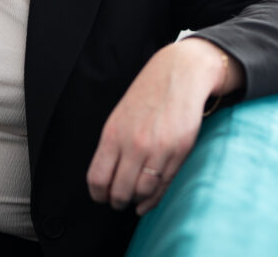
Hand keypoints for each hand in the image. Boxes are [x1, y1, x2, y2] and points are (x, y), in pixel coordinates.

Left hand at [86, 39, 240, 214]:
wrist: (179, 74)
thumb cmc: (148, 95)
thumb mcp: (120, 116)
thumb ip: (113, 146)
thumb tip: (106, 178)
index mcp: (113, 134)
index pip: (98, 178)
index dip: (98, 194)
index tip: (101, 197)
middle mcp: (133, 144)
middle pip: (119, 190)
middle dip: (117, 201)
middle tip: (119, 202)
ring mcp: (158, 149)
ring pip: (142, 192)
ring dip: (137, 201)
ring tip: (135, 199)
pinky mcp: (179, 151)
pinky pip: (164, 184)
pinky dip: (154, 198)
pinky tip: (149, 200)